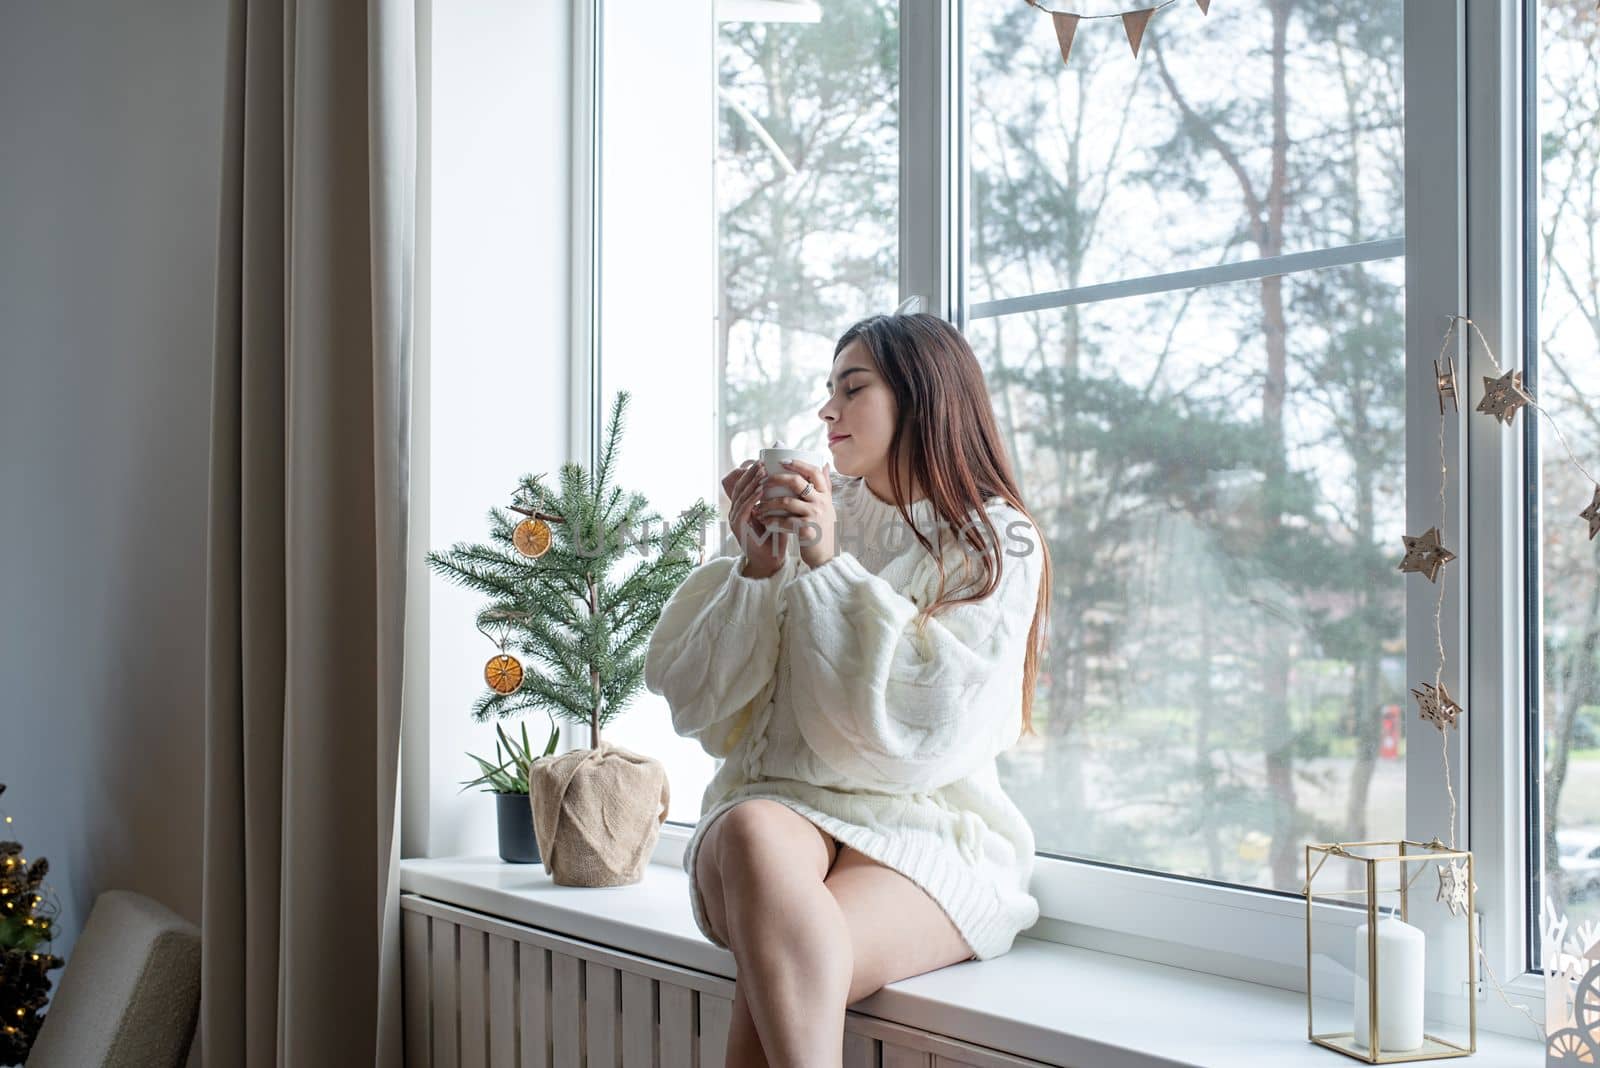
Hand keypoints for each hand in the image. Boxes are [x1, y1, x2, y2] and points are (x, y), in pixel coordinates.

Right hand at [722, 460, 785, 575]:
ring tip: (762, 472)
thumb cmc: (775, 536)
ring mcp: (735, 519)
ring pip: (741, 496)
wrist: (771, 560)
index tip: (762, 460)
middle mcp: (736, 511)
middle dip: (751, 473)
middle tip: (762, 462)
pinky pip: (743, 509)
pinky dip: (751, 498)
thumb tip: (793, 478)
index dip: (751, 472)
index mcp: (743, 506)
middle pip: (740, 487)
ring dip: (752, 483)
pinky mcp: (738, 528)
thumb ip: (778, 497)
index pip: (744, 484)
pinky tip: (760, 490)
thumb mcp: (777, 512)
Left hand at [758, 458, 835, 569]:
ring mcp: (815, 516)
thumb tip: (823, 464)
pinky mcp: (807, 530)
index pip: (814, 472)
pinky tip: (763, 520)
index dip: (798, 464)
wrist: (826, 555)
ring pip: (786, 502)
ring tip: (758, 505)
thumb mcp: (827, 505)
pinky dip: (771, 520)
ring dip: (768, 503)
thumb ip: (825, 486)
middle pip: (797, 483)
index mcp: (825, 495)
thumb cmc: (822, 528)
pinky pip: (784, 522)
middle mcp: (822, 503)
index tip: (782, 460)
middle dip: (776, 479)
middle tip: (763, 481)